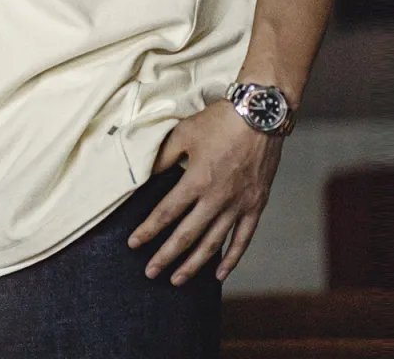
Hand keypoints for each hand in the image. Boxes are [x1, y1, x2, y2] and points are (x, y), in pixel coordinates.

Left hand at [127, 98, 283, 284]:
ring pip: (213, 243)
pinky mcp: (256, 204)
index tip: (133, 244)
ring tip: (177, 279)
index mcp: (196, 180)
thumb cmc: (219, 121)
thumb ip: (164, 157)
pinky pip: (243, 238)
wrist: (260, 114)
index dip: (148, 230)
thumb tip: (147, 175)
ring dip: (194, 264)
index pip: (165, 213)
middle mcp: (217, 198)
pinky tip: (219, 273)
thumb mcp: (183, 134)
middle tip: (150, 272)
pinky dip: (232, 258)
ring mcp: (239, 204)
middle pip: (186, 235)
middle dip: (166, 256)